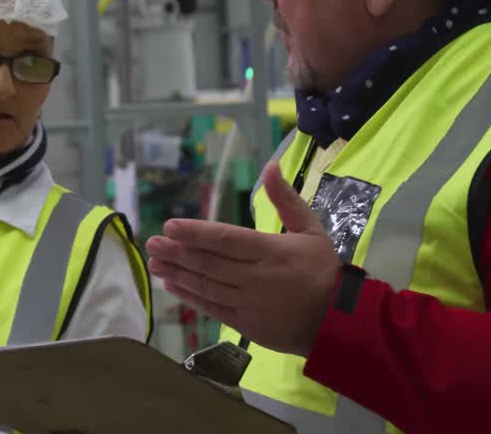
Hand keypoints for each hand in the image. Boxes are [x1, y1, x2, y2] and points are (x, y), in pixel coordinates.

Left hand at [146, 162, 340, 356]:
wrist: (338, 322)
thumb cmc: (324, 271)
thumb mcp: (311, 230)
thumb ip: (287, 200)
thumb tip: (271, 166)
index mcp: (270, 251)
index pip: (226, 240)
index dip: (196, 233)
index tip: (170, 226)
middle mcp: (254, 277)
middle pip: (209, 262)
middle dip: (177, 252)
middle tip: (151, 243)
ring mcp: (247, 302)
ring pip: (205, 285)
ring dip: (177, 273)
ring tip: (154, 262)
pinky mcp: (243, 324)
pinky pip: (211, 308)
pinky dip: (190, 296)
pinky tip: (172, 285)